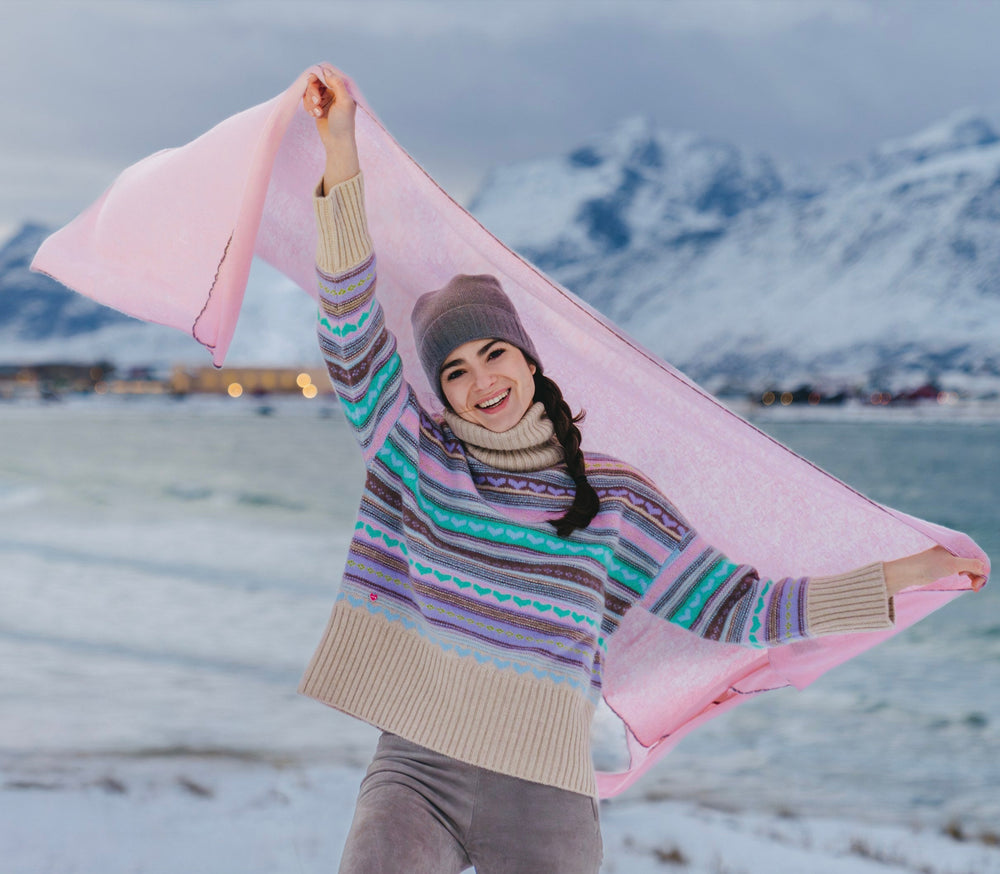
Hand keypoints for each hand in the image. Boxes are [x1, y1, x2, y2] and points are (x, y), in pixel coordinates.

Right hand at [303, 66, 359, 191]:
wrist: (337, 142)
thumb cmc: (343, 123)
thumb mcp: (344, 102)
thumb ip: (337, 84)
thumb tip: (326, 71)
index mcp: (343, 87)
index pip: (328, 72)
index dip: (318, 74)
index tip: (314, 81)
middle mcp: (334, 90)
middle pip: (315, 79)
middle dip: (313, 90)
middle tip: (316, 101)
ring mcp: (325, 98)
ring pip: (310, 90)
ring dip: (310, 101)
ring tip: (318, 112)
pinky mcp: (318, 106)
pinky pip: (307, 99)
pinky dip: (309, 107)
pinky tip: (316, 115)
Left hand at [883, 545, 987, 596]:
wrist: (911, 571)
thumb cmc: (929, 565)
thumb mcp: (952, 564)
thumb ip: (969, 564)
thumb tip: (985, 568)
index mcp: (957, 544)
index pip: (978, 555)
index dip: (983, 568)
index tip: (978, 582)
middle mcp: (956, 549)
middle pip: (976, 561)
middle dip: (979, 574)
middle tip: (975, 587)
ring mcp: (952, 557)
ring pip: (972, 567)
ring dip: (975, 577)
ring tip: (974, 587)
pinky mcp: (948, 566)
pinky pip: (965, 570)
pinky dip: (969, 577)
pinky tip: (969, 583)